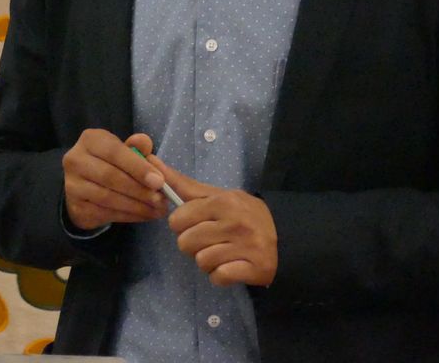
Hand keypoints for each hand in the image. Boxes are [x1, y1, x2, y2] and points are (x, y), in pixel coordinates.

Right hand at [62, 129, 168, 230]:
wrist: (85, 186)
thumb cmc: (111, 163)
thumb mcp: (124, 150)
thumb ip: (137, 147)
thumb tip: (145, 143)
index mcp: (90, 140)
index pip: (114, 152)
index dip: (138, 167)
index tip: (159, 181)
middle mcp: (75, 160)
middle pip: (110, 176)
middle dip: (139, 189)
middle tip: (160, 199)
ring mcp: (72, 185)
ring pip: (107, 197)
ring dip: (136, 205)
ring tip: (156, 209)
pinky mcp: (76, 207)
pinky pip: (105, 213)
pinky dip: (128, 216)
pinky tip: (143, 215)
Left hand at [157, 159, 277, 286]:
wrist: (286, 237)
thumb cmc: (243, 215)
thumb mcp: (218, 196)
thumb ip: (184, 185)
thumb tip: (152, 161)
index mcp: (223, 202)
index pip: (178, 219)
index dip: (181, 225)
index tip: (194, 224)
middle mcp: (235, 223)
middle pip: (186, 243)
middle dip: (193, 245)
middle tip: (209, 241)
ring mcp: (246, 246)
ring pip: (201, 261)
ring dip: (207, 262)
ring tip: (221, 253)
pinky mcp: (255, 268)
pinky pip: (219, 277)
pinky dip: (220, 276)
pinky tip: (231, 266)